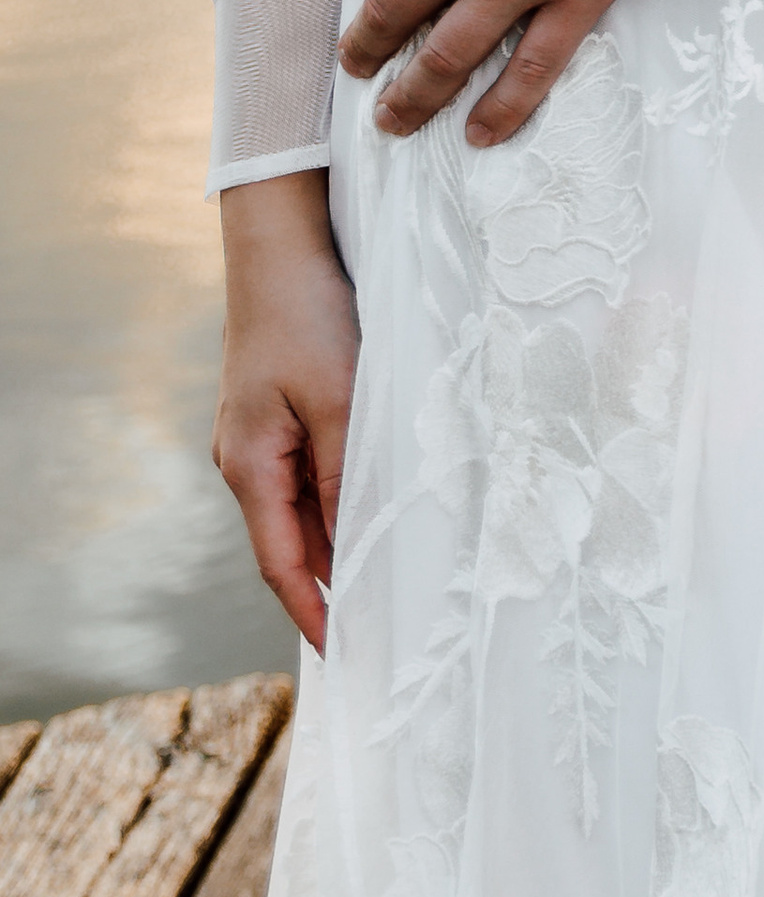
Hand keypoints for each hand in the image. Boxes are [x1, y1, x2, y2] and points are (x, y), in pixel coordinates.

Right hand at [214, 171, 356, 652]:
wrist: (280, 244)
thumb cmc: (308, 316)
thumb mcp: (338, 399)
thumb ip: (345, 476)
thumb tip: (355, 546)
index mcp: (250, 467)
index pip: (281, 563)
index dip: (313, 612)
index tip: (346, 653)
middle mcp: (245, 459)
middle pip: (289, 540)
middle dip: (330, 584)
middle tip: (381, 622)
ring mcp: (257, 435)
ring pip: (300, 506)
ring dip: (337, 539)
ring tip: (385, 574)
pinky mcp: (275, 410)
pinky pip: (306, 472)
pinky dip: (335, 496)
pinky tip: (369, 502)